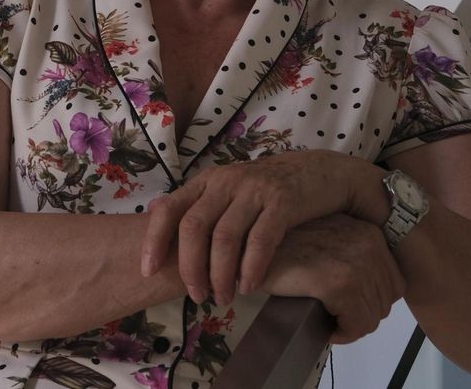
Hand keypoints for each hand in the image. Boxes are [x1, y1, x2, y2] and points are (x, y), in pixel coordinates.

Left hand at [139, 149, 380, 306]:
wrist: (322, 173)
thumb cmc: (268, 191)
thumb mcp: (230, 192)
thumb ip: (199, 206)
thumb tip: (158, 222)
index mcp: (207, 181)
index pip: (169, 208)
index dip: (154, 240)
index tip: (148, 271)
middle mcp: (227, 181)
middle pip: (195, 227)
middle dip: (190, 267)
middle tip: (197, 295)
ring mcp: (255, 190)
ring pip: (225, 237)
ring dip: (220, 274)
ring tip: (222, 297)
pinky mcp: (283, 201)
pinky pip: (260, 240)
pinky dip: (251, 268)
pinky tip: (249, 286)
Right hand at [264, 214, 404, 343]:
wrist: (252, 246)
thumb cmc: (285, 247)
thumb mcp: (330, 241)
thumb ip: (353, 257)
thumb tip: (369, 294)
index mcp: (369, 232)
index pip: (395, 284)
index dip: (372, 303)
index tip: (349, 308)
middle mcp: (368, 244)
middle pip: (385, 302)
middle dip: (361, 316)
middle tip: (337, 319)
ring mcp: (355, 263)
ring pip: (371, 316)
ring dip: (350, 326)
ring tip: (330, 323)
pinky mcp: (337, 283)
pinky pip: (355, 324)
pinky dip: (342, 333)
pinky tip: (326, 329)